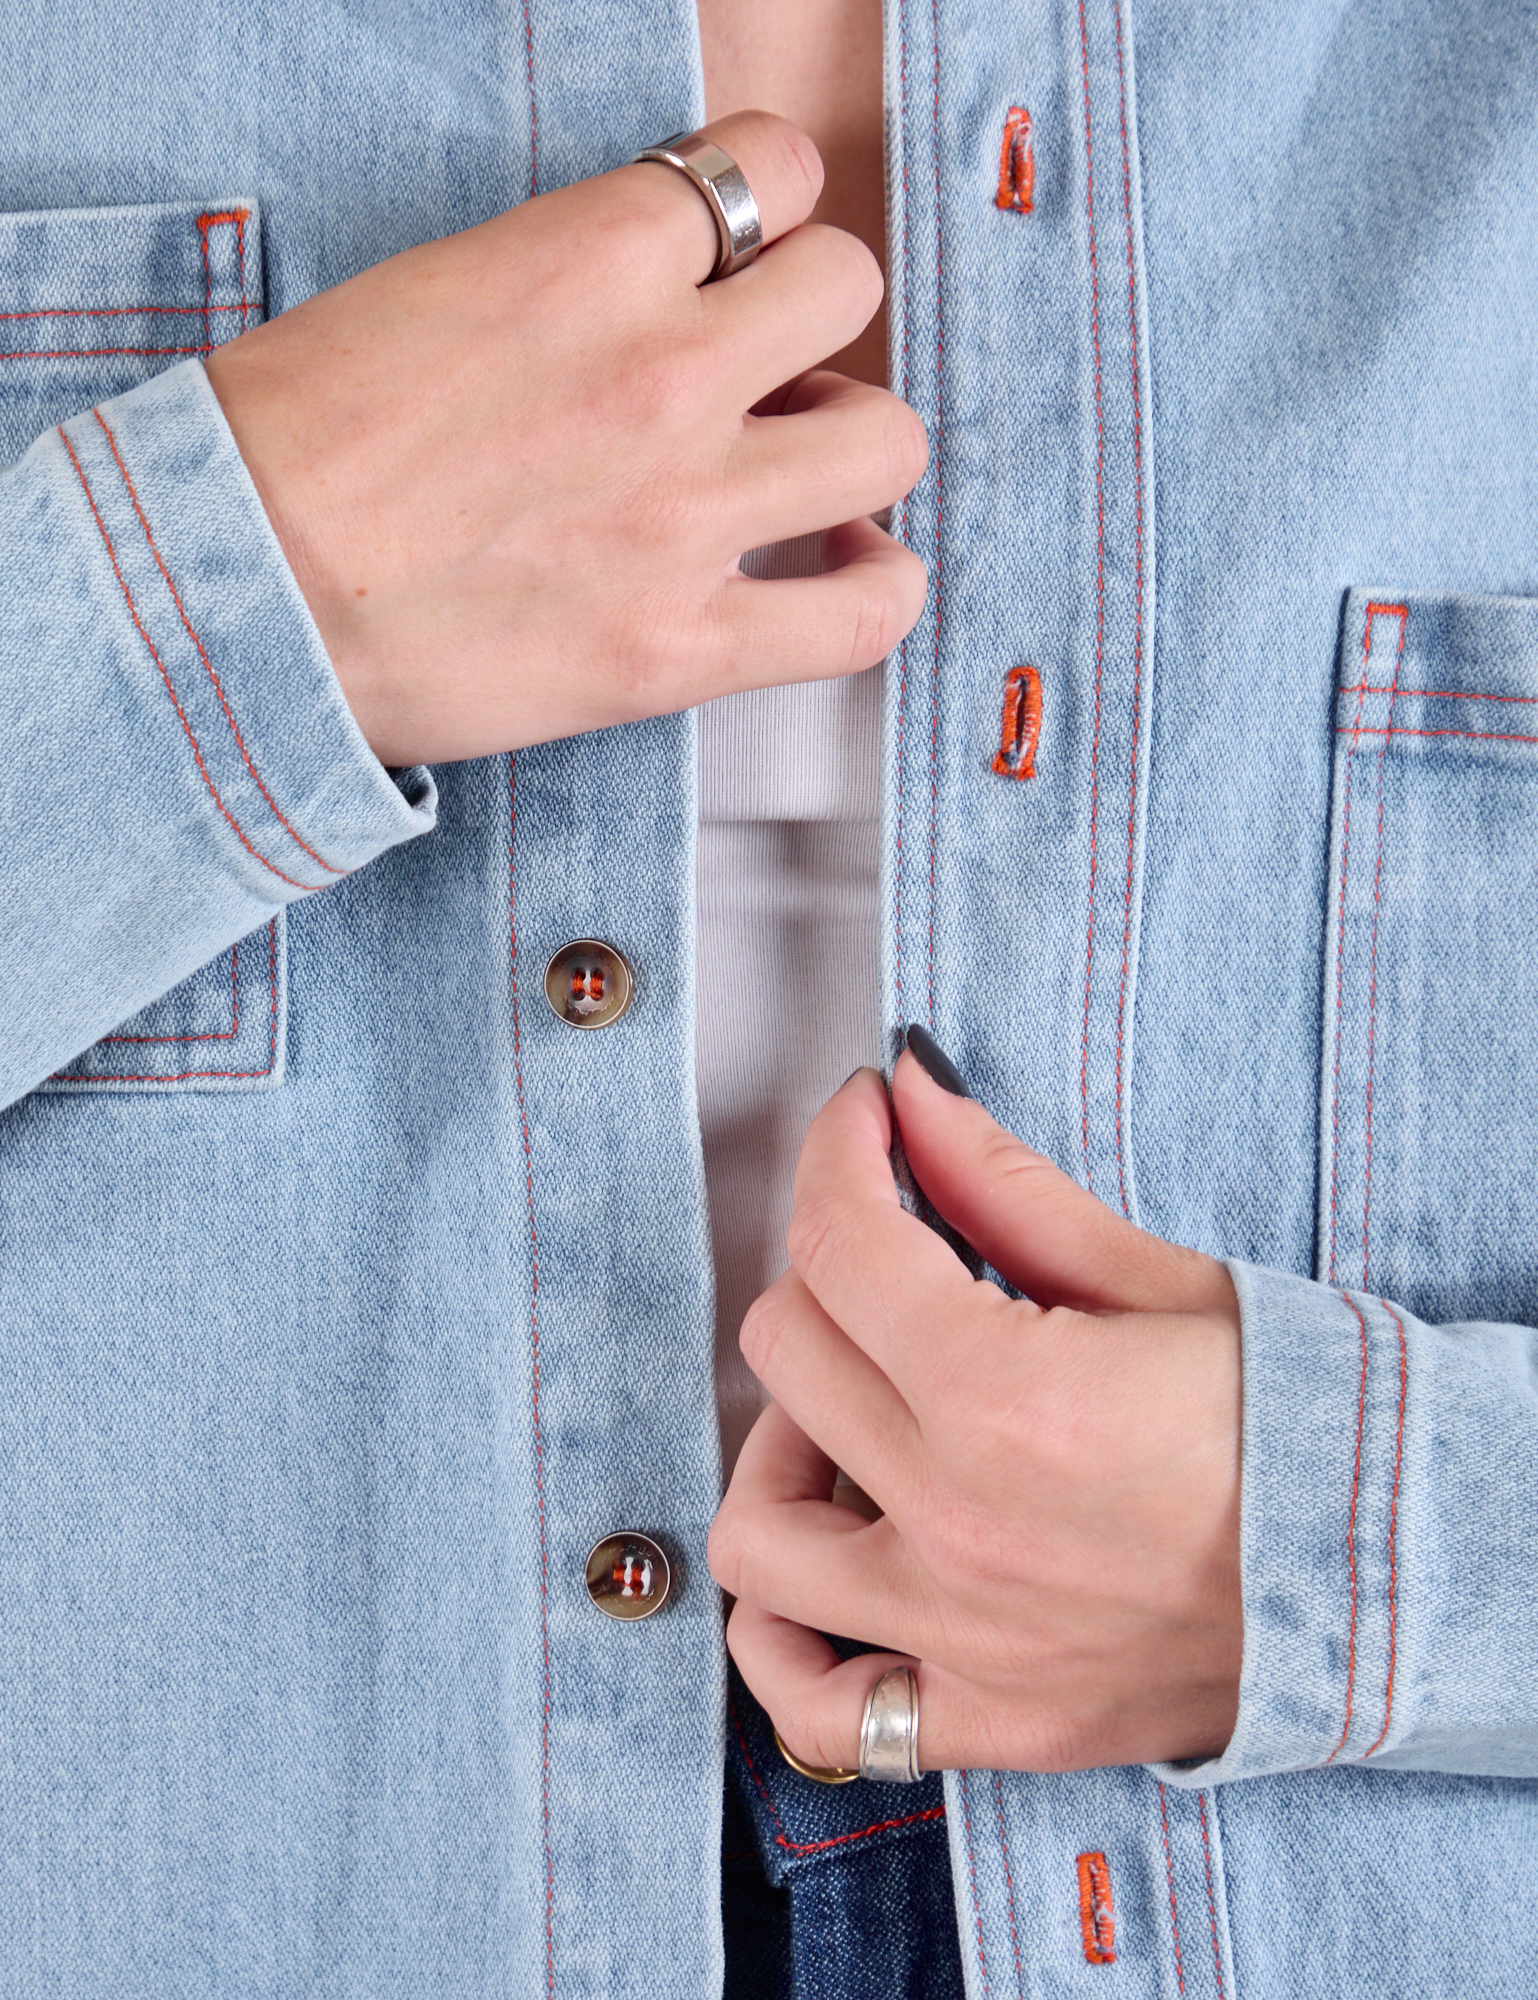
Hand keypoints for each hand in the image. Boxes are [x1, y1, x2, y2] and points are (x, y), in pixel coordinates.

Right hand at [204, 112, 926, 765]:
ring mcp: (685, 517)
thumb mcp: (438, 288)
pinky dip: (877, 590)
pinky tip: (849, 573)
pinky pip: (863, 617)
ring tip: (805, 473)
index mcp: (591, 257)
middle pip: (848, 288)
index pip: (773, 169)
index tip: (738, 259)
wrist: (233, 599)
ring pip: (886, 438)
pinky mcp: (680, 648)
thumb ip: (574, 279)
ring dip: (854, 444)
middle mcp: (664, 374)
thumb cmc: (292, 444)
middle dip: (811, 321)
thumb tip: (660, 299)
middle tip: (761, 371)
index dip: (764, 212)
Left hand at [708, 1040, 1243, 1773]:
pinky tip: (824, 1575)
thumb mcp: (1159, 1278)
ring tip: (853, 1416)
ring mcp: (967, 1638)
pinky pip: (819, 1707)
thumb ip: (1004, 1185)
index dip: (838, 1151)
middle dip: (827, 1268)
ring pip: (756, 1530)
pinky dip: (785, 1639)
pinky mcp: (992, 1719)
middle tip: (893, 1257)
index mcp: (1006, 1398)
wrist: (1408, 1572)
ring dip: (781, 1448)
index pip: (839, 1243)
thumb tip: (909, 1087)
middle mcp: (962, 1526)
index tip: (861, 1122)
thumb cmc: (1307, 1419)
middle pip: (787, 1353)